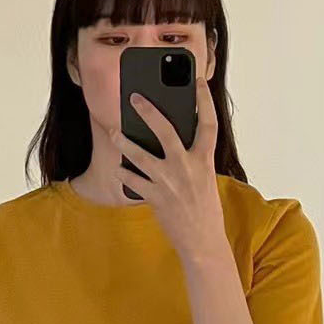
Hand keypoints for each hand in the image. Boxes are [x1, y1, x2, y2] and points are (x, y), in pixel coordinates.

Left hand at [111, 73, 226, 263]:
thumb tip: (170, 138)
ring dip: (124, 141)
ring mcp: (169, 182)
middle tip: (134, 97)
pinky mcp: (155, 197)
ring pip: (140, 154)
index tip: (197, 81)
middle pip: (165, 130)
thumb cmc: (204, 209)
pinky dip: (124, 171)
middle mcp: (187, 167)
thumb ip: (191, 158)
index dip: (204, 100)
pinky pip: (133, 179)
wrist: (203, 242)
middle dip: (148, 110)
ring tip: (114, 132)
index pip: (208, 123)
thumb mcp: (205, 178)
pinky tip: (118, 166)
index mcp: (205, 160)